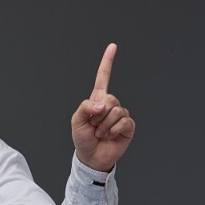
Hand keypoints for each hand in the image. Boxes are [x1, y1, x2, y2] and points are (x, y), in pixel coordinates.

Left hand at [71, 43, 135, 171]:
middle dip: (99, 115)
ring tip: (101, 133)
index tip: (113, 46)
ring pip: (116, 110)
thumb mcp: (76, 121)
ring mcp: (120, 115)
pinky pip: (124, 121)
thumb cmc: (83, 139)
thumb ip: (85, 107)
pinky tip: (110, 136)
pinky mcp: (128, 126)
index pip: (103, 77)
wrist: (91, 158)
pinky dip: (114, 130)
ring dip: (105, 125)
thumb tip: (103, 104)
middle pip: (110, 98)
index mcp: (97, 100)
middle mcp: (111, 105)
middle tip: (94, 127)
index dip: (107, 62)